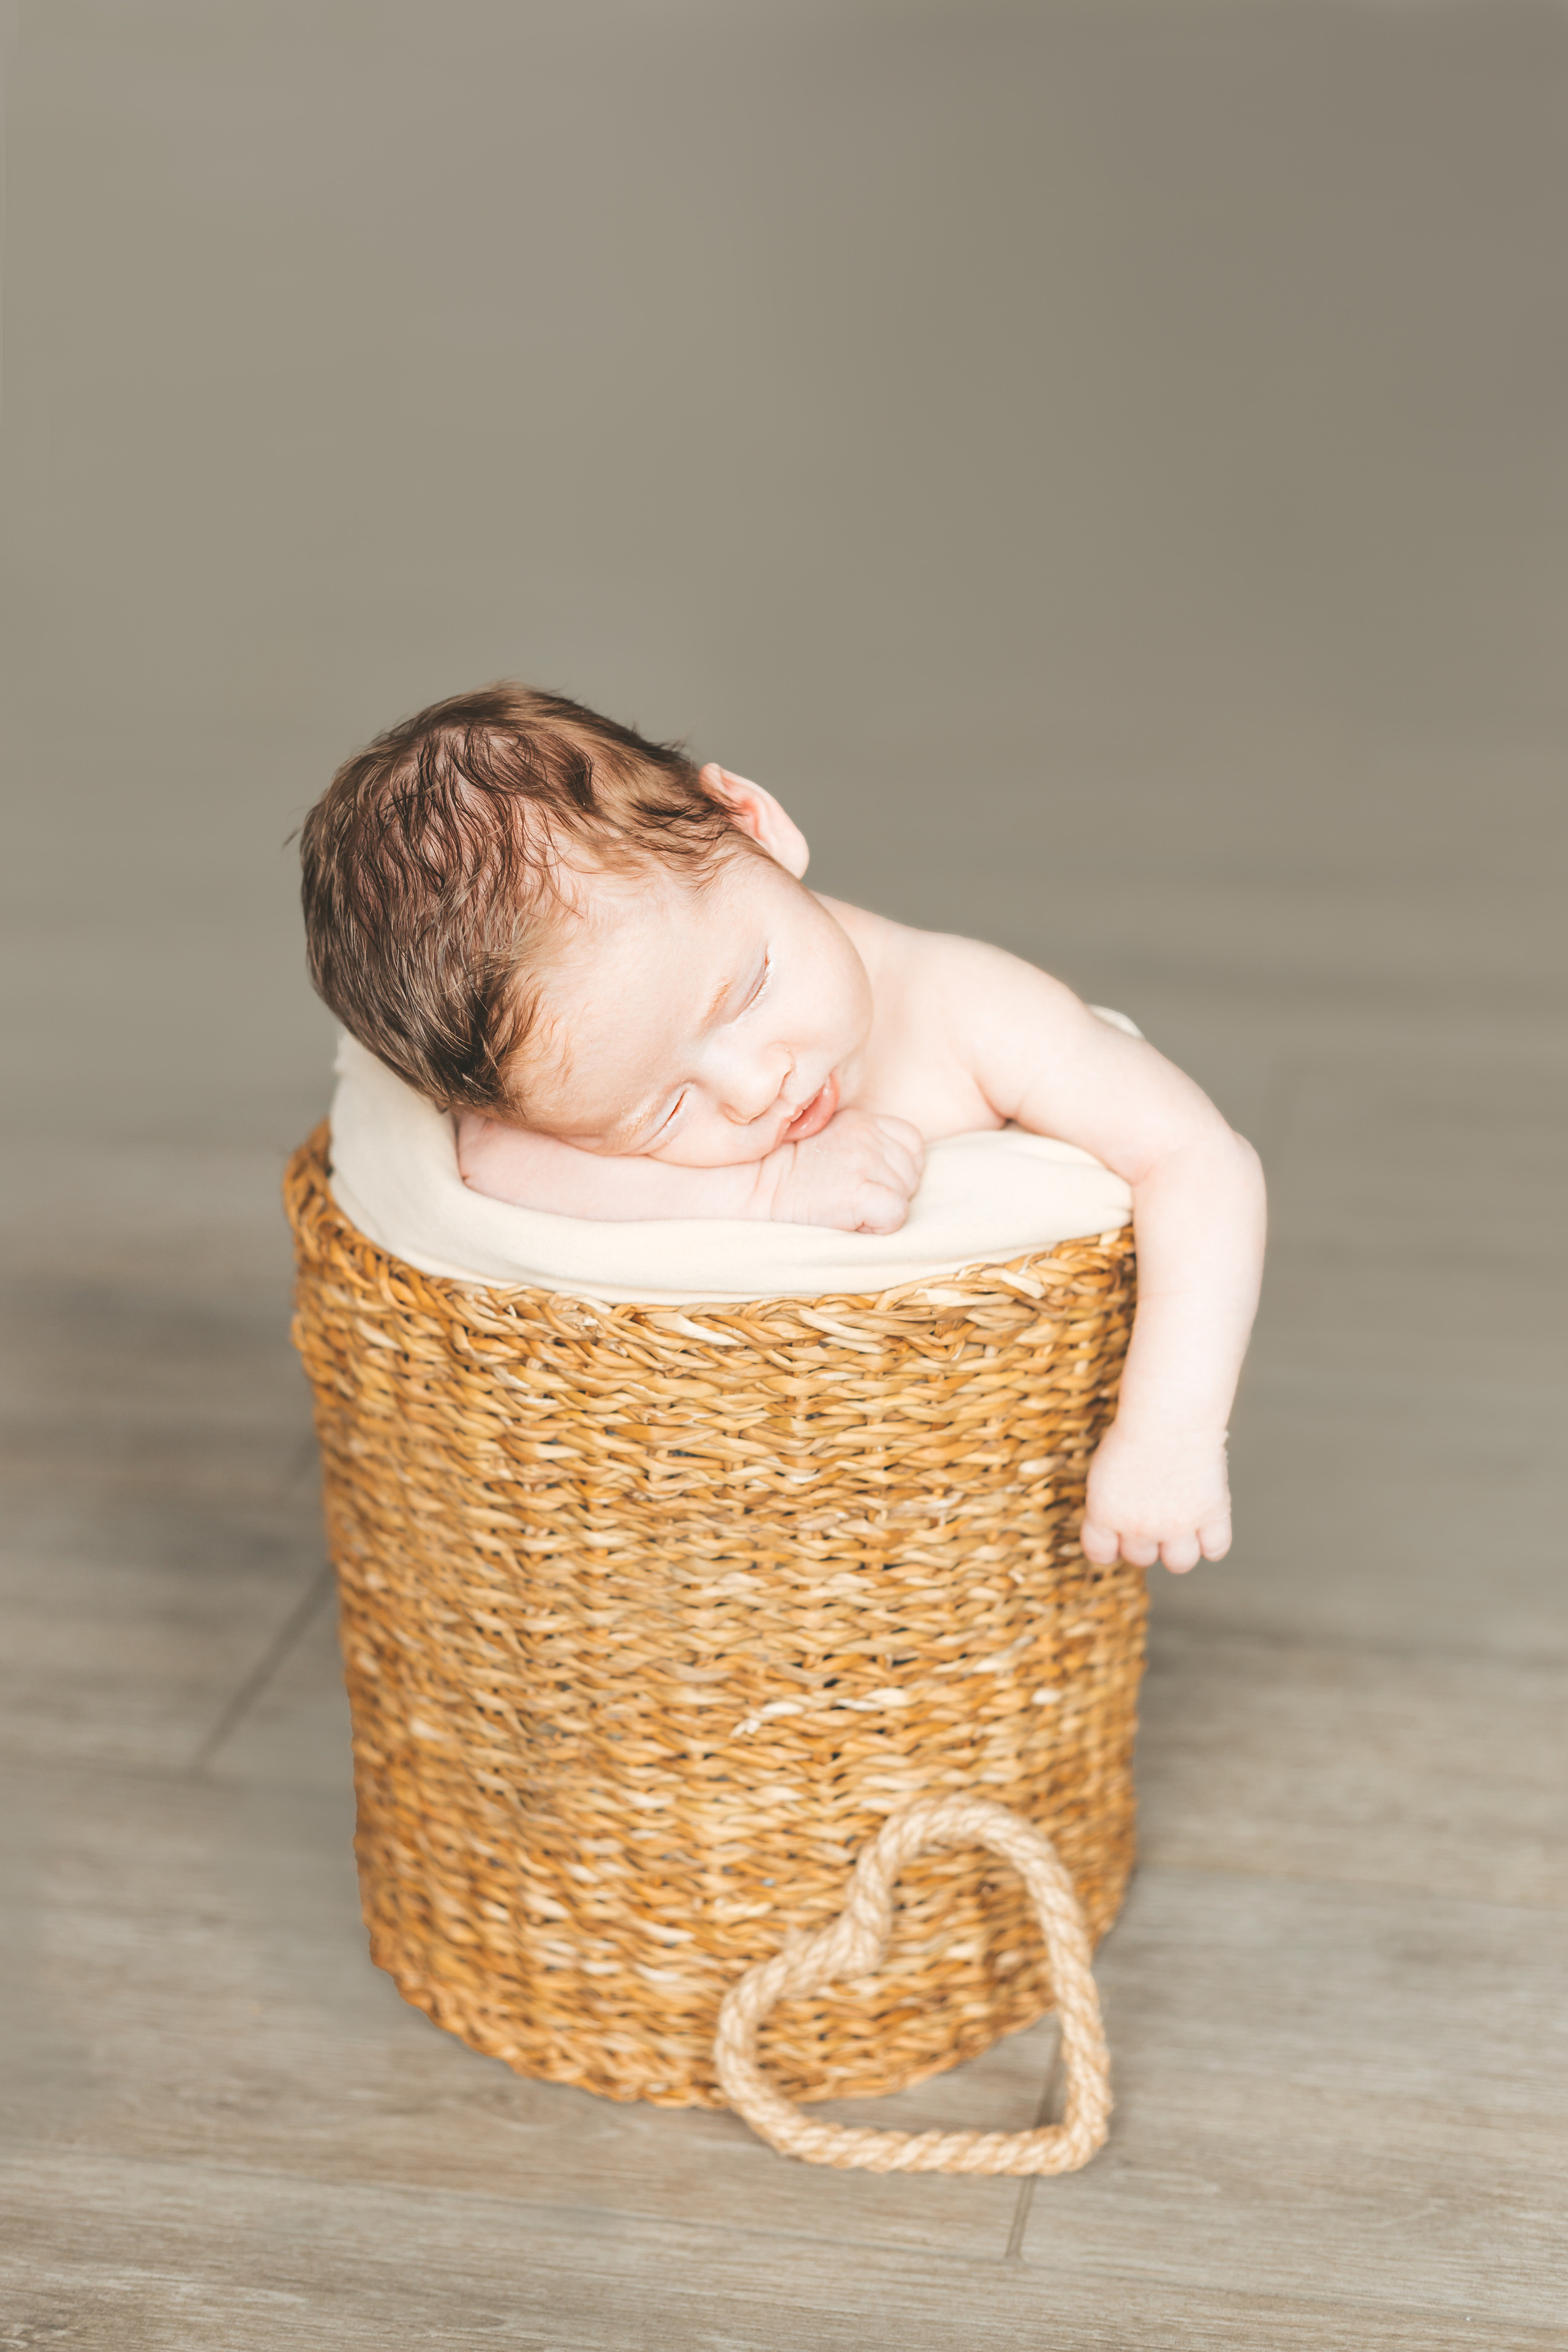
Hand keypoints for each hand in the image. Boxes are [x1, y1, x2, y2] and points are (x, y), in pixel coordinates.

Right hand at [767, 1110, 924, 1233]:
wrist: (753, 1186)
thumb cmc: (786, 1173)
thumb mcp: (827, 1141)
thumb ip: (861, 1143)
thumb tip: (888, 1169)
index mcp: (863, 1120)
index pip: (911, 1142)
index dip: (895, 1168)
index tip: (863, 1180)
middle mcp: (869, 1135)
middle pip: (911, 1172)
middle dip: (890, 1190)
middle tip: (848, 1196)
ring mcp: (867, 1162)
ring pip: (905, 1195)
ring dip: (881, 1208)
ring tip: (844, 1207)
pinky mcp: (862, 1192)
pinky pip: (896, 1215)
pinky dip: (878, 1226)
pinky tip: (849, 1221)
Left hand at [1081, 1421, 1231, 1573]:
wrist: (1169, 1414)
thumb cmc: (1135, 1430)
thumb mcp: (1105, 1467)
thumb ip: (1111, 1501)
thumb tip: (1122, 1521)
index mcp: (1104, 1513)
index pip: (1099, 1553)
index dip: (1110, 1547)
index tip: (1118, 1538)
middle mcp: (1138, 1526)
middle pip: (1141, 1558)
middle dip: (1146, 1542)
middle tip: (1155, 1515)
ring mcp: (1176, 1525)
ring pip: (1179, 1563)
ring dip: (1179, 1549)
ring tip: (1182, 1524)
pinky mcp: (1210, 1516)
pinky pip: (1215, 1549)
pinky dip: (1213, 1542)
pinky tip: (1207, 1523)